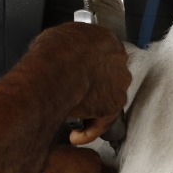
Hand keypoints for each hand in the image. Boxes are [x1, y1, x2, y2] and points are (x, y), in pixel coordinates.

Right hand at [23, 23, 130, 143]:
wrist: (56, 69)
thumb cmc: (53, 53)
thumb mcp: (56, 36)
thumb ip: (66, 45)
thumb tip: (56, 53)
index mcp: (106, 39)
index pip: (103, 55)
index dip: (90, 68)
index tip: (80, 75)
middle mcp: (118, 60)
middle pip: (109, 78)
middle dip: (93, 89)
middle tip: (76, 97)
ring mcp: (118, 84)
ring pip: (106, 101)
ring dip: (92, 112)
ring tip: (73, 119)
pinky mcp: (113, 106)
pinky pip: (101, 122)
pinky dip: (88, 131)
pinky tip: (75, 135)